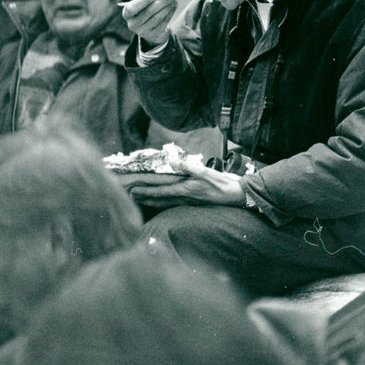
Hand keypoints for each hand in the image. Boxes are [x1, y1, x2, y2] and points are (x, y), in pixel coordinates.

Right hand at [120, 0, 177, 47]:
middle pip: (147, 12)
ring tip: (174, 1)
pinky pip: (163, 23)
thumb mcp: (141, 4)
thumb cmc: (144, 12)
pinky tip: (173, 8)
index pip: (131, 9)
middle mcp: (133, 25)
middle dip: (160, 3)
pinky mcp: (154, 35)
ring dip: (167, 8)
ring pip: (157, 18)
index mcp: (127, 15)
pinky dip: (169, 14)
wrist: (150, 30)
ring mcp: (143, 31)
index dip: (141, 2)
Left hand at [126, 160, 245, 208]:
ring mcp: (188, 202)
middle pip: (159, 200)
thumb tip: (172, 161)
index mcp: (184, 190)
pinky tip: (162, 202)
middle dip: (145, 198)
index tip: (133, 191)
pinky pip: (173, 204)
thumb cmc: (220, 183)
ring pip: (165, 203)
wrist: (233, 195)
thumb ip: (188, 167)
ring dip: (152, 202)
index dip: (146, 191)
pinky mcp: (193, 202)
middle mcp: (184, 198)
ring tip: (141, 201)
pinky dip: (163, 203)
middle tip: (131, 197)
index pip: (160, 191)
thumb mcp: (205, 171)